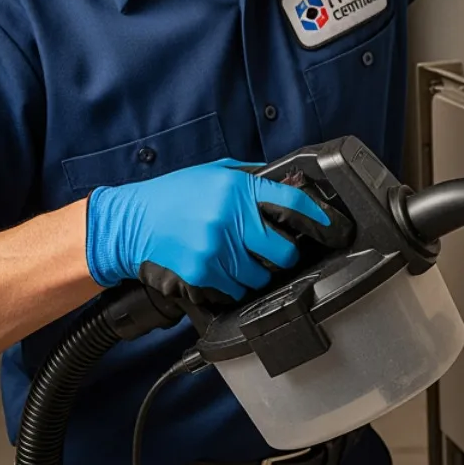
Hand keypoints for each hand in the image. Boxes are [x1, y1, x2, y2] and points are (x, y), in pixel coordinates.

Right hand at [85, 158, 351, 305]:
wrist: (128, 223)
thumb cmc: (173, 196)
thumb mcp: (215, 173)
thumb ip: (253, 178)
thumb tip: (291, 184)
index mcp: (238, 189)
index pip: (294, 205)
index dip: (320, 219)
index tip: (335, 229)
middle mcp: (230, 218)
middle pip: (284, 251)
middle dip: (284, 254)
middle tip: (272, 250)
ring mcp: (216, 250)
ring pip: (261, 276)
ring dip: (256, 272)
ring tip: (235, 258)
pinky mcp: (201, 275)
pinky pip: (235, 291)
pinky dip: (232, 286)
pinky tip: (218, 270)